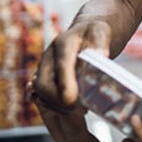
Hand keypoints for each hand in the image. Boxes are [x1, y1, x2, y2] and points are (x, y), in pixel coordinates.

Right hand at [31, 19, 112, 141]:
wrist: (85, 32)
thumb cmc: (94, 33)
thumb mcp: (101, 32)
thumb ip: (100, 43)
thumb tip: (101, 55)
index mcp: (64, 42)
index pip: (62, 64)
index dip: (65, 83)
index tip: (72, 100)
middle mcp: (49, 55)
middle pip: (43, 83)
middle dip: (59, 100)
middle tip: (81, 109)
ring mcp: (44, 67)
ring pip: (40, 93)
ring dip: (57, 106)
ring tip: (80, 109)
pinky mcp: (44, 77)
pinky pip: (41, 96)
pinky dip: (54, 106)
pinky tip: (70, 109)